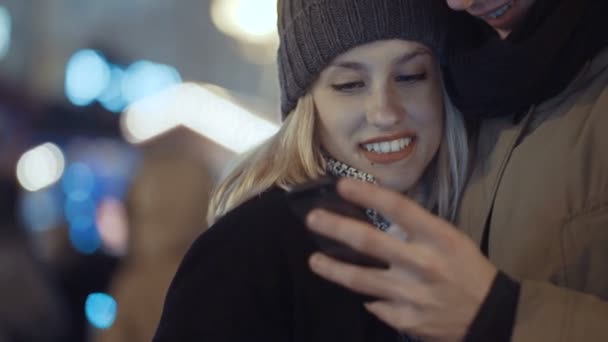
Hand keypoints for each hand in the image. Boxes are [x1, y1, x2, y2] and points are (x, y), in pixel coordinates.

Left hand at [306, 178, 496, 341]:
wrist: (488, 315)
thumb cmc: (467, 268)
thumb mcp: (449, 239)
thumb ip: (416, 230)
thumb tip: (377, 219)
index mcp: (438, 237)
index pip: (398, 208)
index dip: (367, 194)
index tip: (341, 185)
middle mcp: (422, 264)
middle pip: (369, 242)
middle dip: (336, 228)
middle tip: (313, 219)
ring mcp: (411, 294)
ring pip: (361, 279)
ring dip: (333, 268)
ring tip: (314, 260)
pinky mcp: (405, 320)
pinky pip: (376, 305)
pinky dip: (369, 297)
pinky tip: (362, 292)